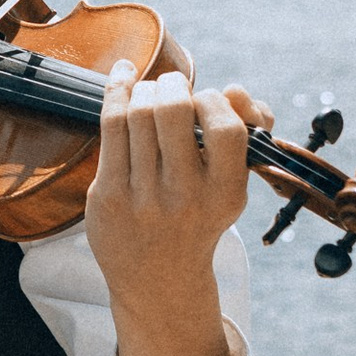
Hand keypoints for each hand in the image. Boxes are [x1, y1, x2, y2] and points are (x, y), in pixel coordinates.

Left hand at [83, 62, 262, 355]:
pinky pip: (111, 125)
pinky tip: (122, 76)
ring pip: (138, 112)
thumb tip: (236, 91)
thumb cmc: (199, 215)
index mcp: (225, 194)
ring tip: (149, 91)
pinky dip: (117, 90)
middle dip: (172, 85)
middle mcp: (185, 197)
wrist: (159, 279)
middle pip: (173, 111)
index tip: (205, 102)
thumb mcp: (231, 184)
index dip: (214, 101)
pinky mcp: (110, 194)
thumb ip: (245, 131)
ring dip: (145, 89)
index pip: (225, 127)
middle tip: (172, 86)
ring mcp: (143, 197)